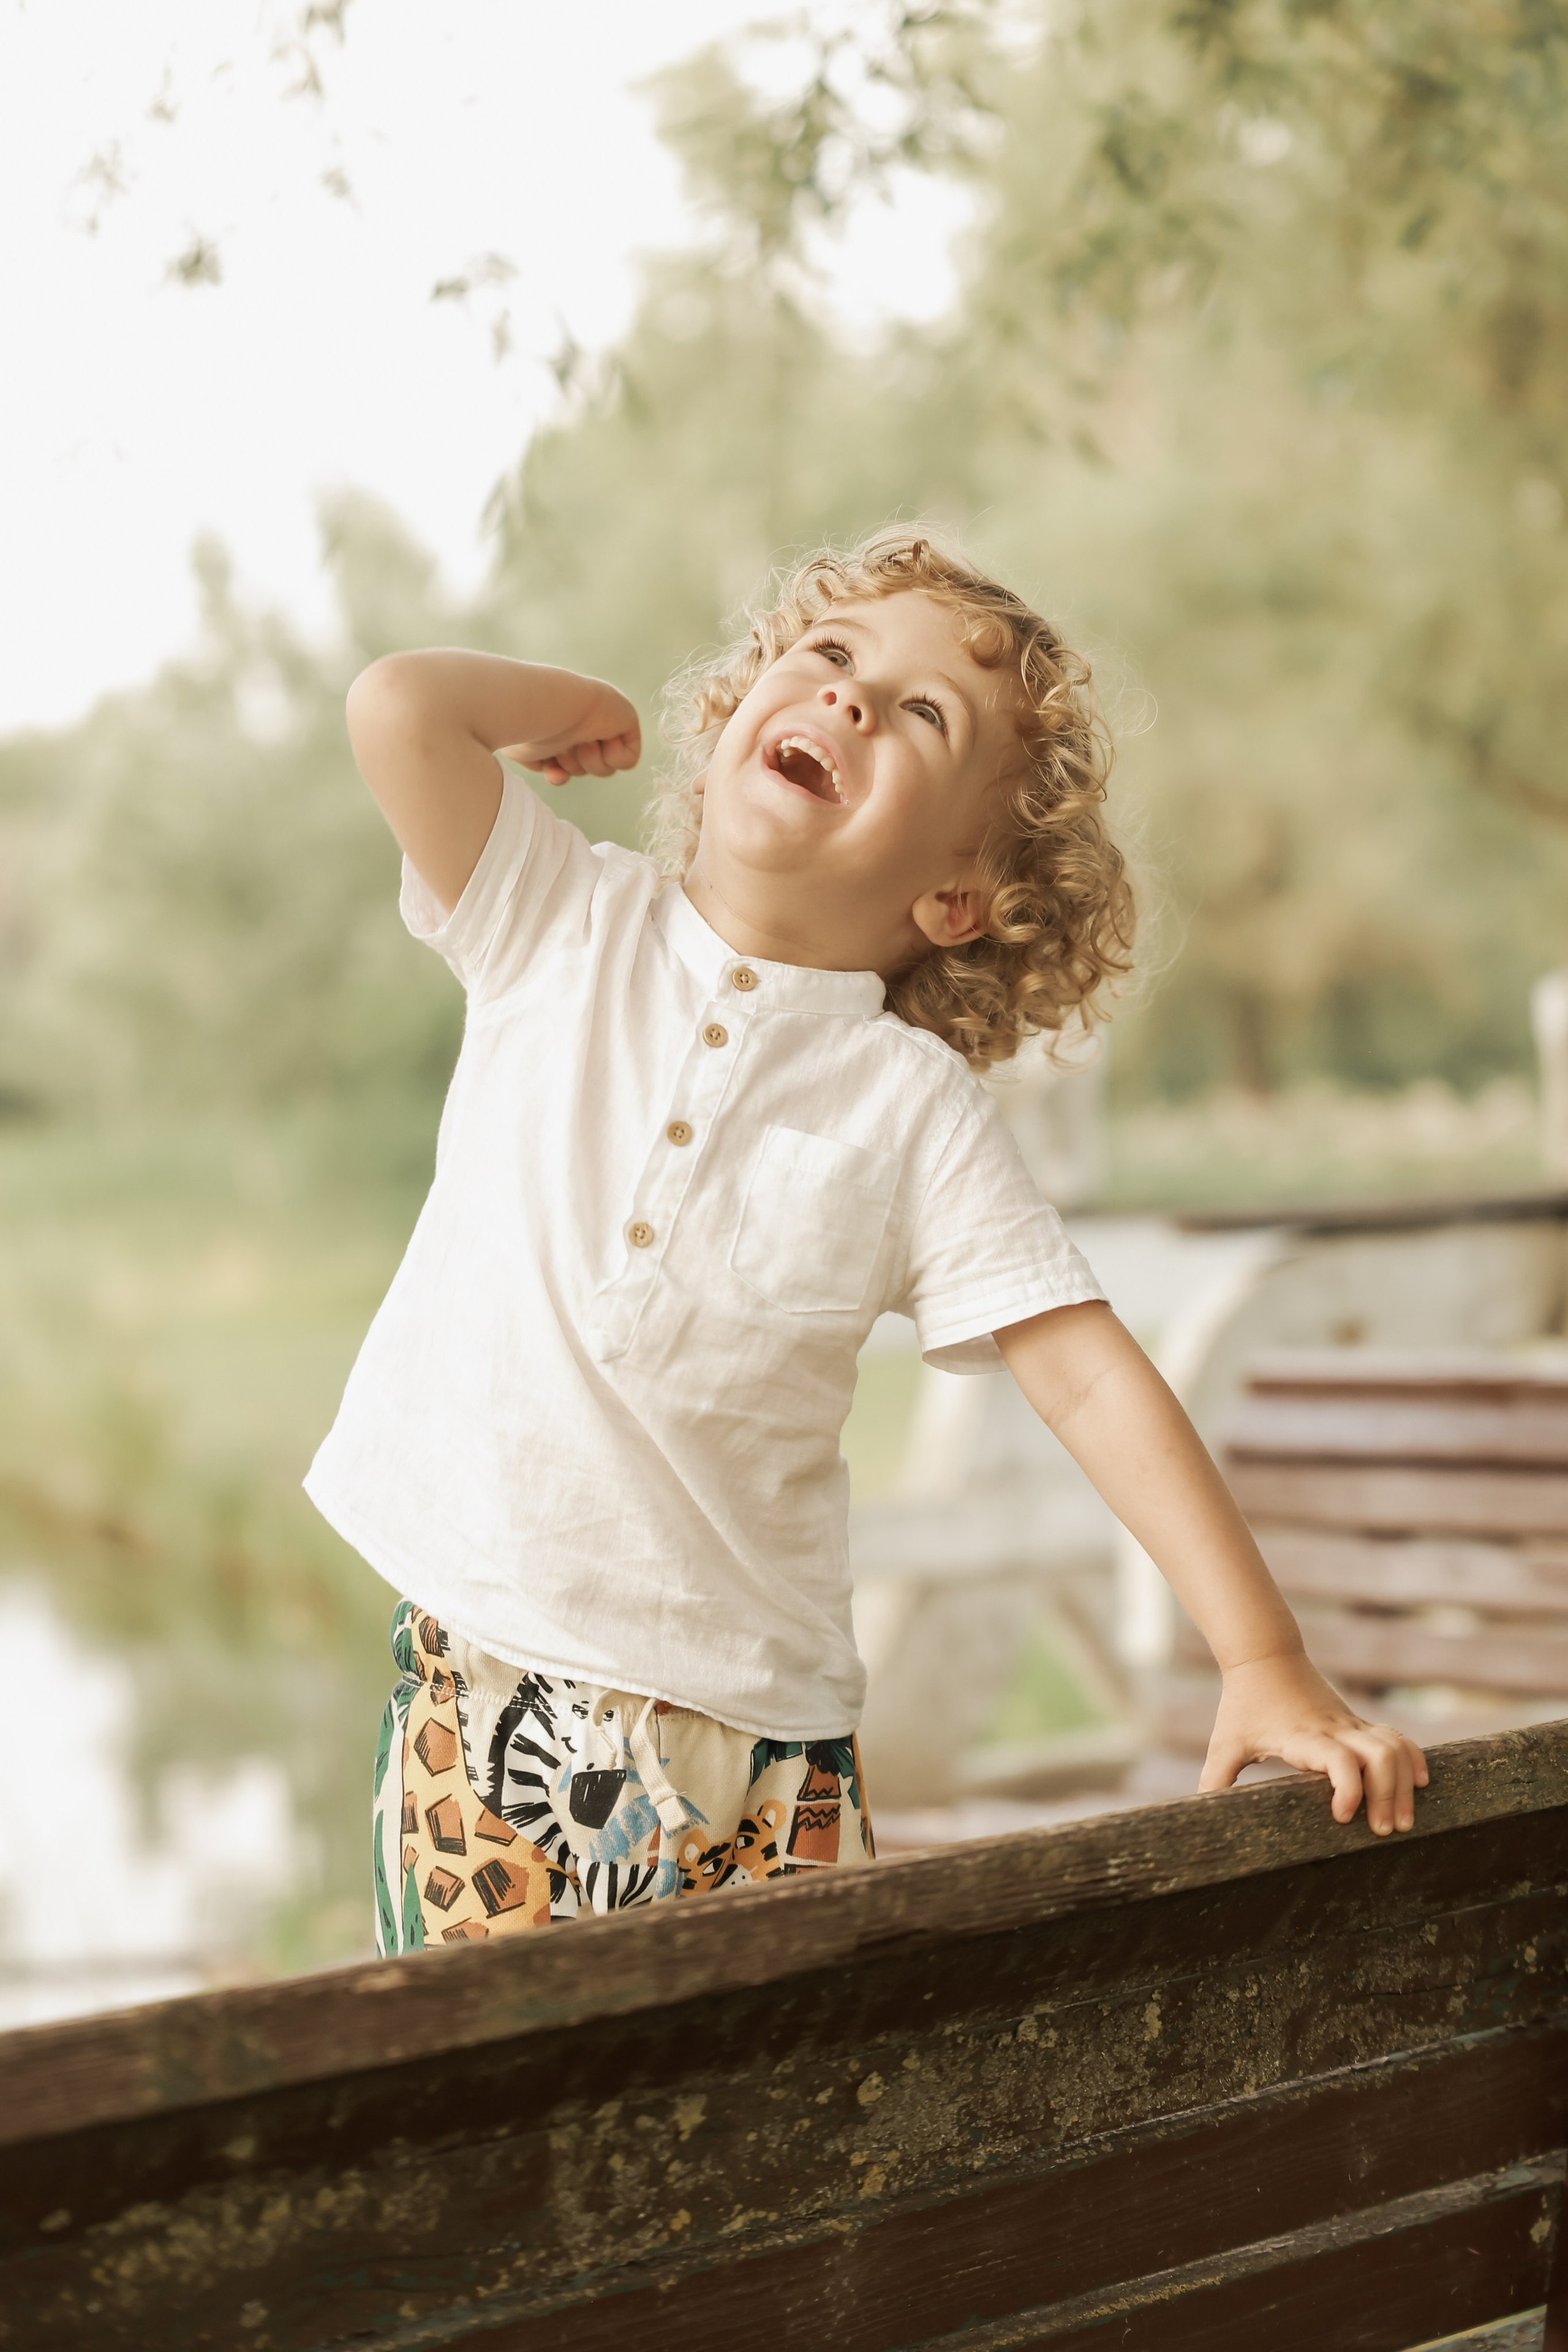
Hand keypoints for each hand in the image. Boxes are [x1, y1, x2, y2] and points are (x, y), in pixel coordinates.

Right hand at [498, 679, 640, 785]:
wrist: (545, 705)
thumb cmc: (527, 725)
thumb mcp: (522, 749)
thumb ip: (541, 761)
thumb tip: (557, 774)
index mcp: (560, 724)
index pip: (565, 761)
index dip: (560, 771)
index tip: (552, 769)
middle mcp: (583, 722)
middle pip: (586, 767)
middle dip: (573, 765)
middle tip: (564, 747)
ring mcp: (605, 720)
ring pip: (605, 768)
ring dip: (589, 762)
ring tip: (578, 741)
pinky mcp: (626, 720)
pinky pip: (627, 760)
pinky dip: (612, 757)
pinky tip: (597, 739)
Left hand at [1199, 1650, 1428, 1833]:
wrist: (1265, 1655)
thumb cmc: (1243, 1702)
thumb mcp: (1225, 1742)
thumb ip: (1215, 1779)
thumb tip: (1201, 1816)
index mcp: (1302, 1736)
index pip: (1339, 1759)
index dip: (1349, 1789)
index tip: (1342, 1817)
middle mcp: (1334, 1729)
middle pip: (1380, 1757)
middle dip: (1388, 1796)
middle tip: (1383, 1832)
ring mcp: (1351, 1724)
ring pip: (1395, 1747)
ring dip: (1404, 1783)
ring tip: (1402, 1820)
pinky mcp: (1358, 1723)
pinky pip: (1397, 1739)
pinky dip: (1413, 1759)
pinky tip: (1419, 1783)